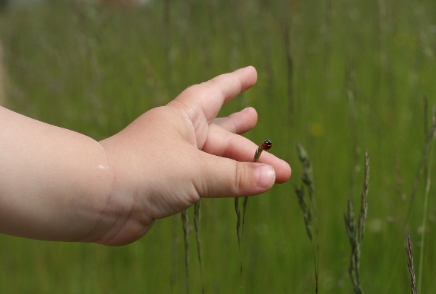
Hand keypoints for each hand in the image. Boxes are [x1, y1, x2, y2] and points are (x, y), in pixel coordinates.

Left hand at [98, 66, 290, 244]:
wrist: (98, 200)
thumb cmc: (146, 170)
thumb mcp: (196, 169)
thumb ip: (235, 175)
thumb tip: (271, 177)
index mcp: (183, 118)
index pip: (215, 93)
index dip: (235, 83)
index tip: (252, 74)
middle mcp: (178, 137)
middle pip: (222, 135)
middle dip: (249, 141)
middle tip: (267, 133)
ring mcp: (173, 162)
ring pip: (214, 159)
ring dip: (236, 160)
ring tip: (257, 156)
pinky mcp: (168, 187)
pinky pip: (203, 182)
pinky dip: (221, 183)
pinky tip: (231, 184)